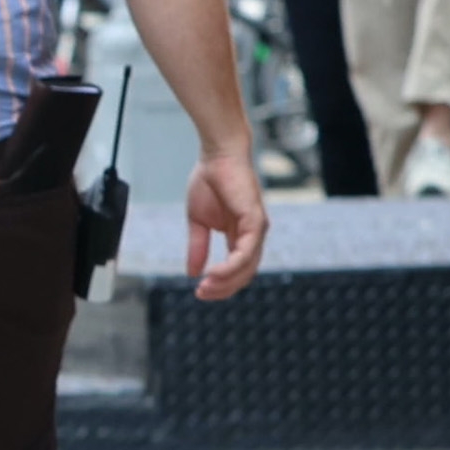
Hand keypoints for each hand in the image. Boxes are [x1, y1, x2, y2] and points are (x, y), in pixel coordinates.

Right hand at [182, 148, 268, 302]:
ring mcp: (257, 230)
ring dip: (226, 281)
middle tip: (201, 293)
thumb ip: (198, 247)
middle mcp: (253, 236)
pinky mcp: (256, 221)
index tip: (199, 291)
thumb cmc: (209, 181)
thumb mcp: (197, 222)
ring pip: (247, 268)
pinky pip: (246, 253)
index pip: (237, 270)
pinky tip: (212, 273)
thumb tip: (192, 272)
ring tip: (205, 286)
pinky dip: (230, 266)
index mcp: (240, 236)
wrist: (217, 156)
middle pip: (244, 275)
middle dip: (223, 288)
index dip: (220, 284)